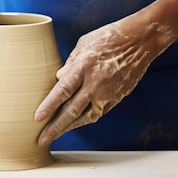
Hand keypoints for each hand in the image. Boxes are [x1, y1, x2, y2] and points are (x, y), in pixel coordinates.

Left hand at [34, 18, 175, 145]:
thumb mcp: (83, 44)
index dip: (49, 106)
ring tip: (55, 136)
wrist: (140, 41)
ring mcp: (107, 93)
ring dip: (69, 128)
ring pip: (86, 117)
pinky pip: (97, 113)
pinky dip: (84, 120)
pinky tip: (74, 124)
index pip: (63, 91)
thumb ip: (69, 63)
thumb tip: (58, 79)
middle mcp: (95, 83)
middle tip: (41, 140)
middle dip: (55, 128)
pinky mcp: (117, 98)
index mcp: (84, 67)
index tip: (37, 119)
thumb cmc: (109, 37)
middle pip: (72, 111)